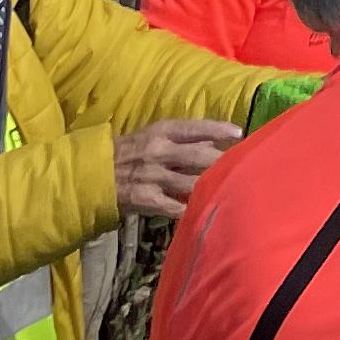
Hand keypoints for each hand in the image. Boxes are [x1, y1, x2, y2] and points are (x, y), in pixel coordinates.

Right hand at [112, 119, 243, 221]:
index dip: (218, 129)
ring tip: (232, 189)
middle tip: (244, 165)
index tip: (239, 133)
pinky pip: (174, 206)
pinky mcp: (146, 199)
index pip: (195, 128)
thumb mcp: (152, 137)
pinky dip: (190, 209)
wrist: (94, 174)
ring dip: (211, 186)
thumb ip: (181, 141)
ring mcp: (153, 176)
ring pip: (191, 182)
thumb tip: (213, 144)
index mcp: (161, 131)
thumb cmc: (129, 152)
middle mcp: (159, 151)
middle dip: (222, 161)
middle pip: (199, 156)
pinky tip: (205, 212)